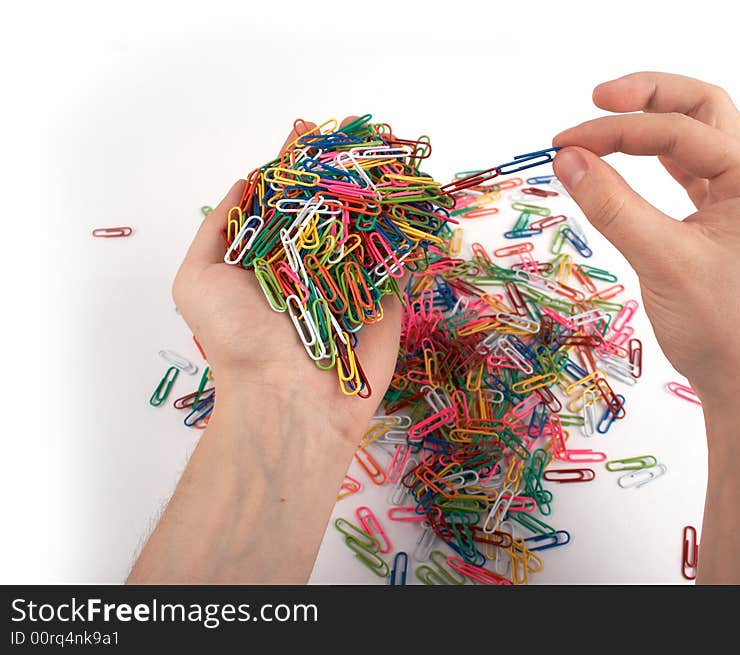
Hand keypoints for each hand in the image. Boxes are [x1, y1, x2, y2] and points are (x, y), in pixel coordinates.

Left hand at [172, 118, 401, 441]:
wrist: (288, 402)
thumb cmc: (237, 341)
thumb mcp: (198, 280)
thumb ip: (219, 229)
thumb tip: (246, 181)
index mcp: (271, 258)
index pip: (287, 202)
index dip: (297, 168)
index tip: (307, 131)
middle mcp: (313, 265)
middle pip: (332, 209)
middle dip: (342, 174)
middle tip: (357, 138)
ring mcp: (353, 281)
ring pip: (368, 228)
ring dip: (378, 195)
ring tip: (387, 155)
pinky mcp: (388, 301)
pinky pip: (398, 261)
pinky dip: (406, 231)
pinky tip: (413, 196)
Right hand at [552, 72, 739, 404]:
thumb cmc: (722, 329)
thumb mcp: (661, 259)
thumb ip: (611, 204)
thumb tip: (566, 158)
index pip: (681, 130)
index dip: (618, 130)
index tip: (565, 142)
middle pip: (701, 112)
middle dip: (648, 99)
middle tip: (596, 100)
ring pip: (696, 141)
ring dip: (650, 128)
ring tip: (602, 128)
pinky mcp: (726, 222)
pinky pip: (689, 176)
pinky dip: (654, 165)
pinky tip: (624, 163)